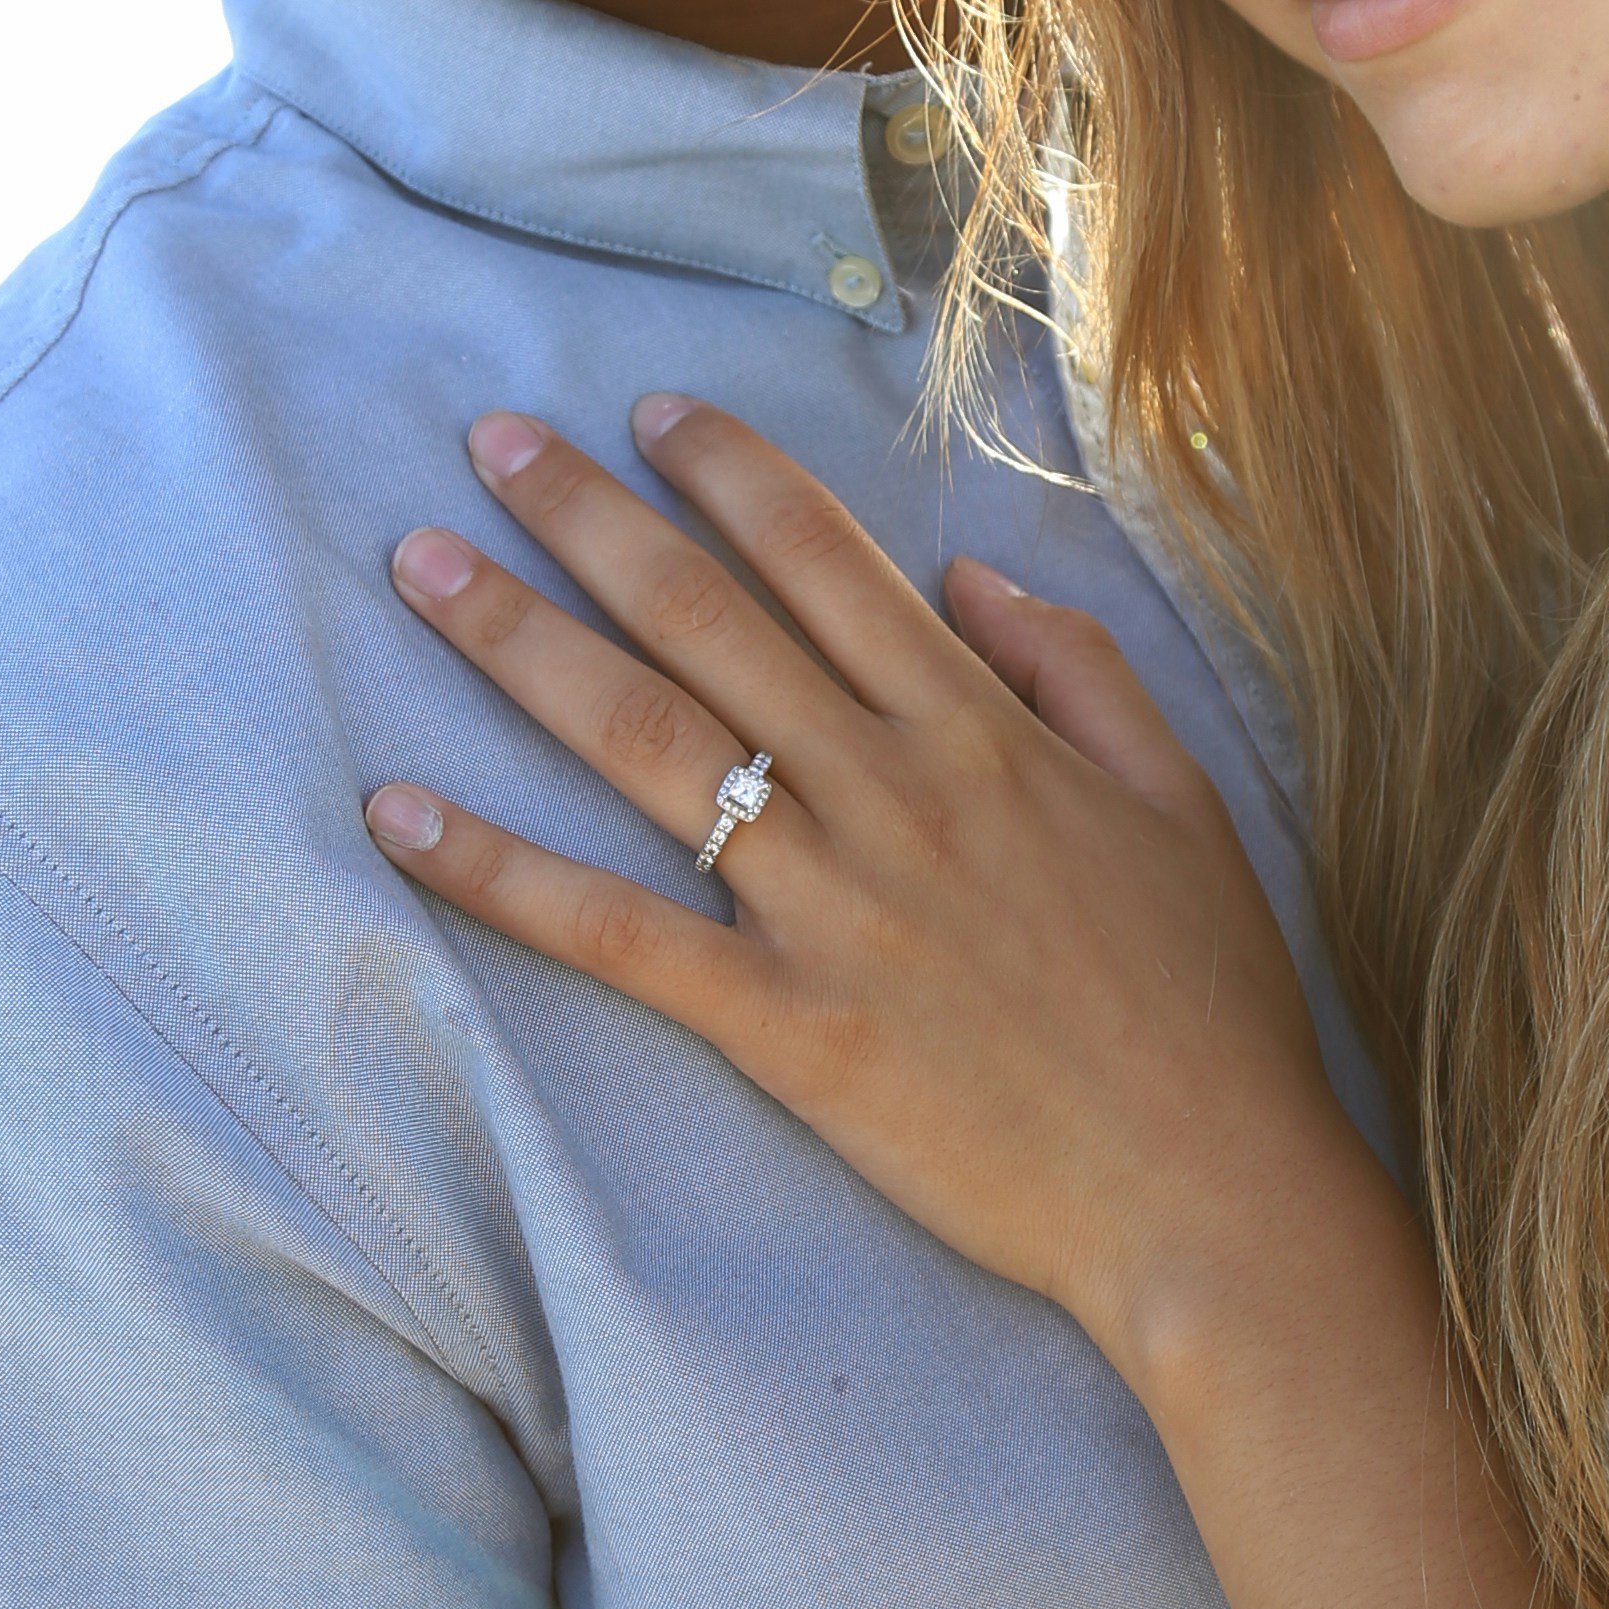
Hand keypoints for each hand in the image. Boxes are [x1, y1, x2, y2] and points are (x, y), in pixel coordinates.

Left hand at [363, 397, 1383, 1384]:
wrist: (1213, 1193)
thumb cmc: (1209, 1005)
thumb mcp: (1182, 798)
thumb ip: (1077, 666)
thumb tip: (966, 575)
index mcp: (981, 730)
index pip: (826, 557)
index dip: (725, 471)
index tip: (645, 415)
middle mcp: (889, 793)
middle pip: (704, 620)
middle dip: (586, 517)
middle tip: (491, 442)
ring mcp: (828, 908)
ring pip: (641, 740)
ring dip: (516, 641)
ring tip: (421, 565)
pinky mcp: (784, 1027)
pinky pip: (613, 934)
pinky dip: (496, 872)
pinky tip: (395, 814)